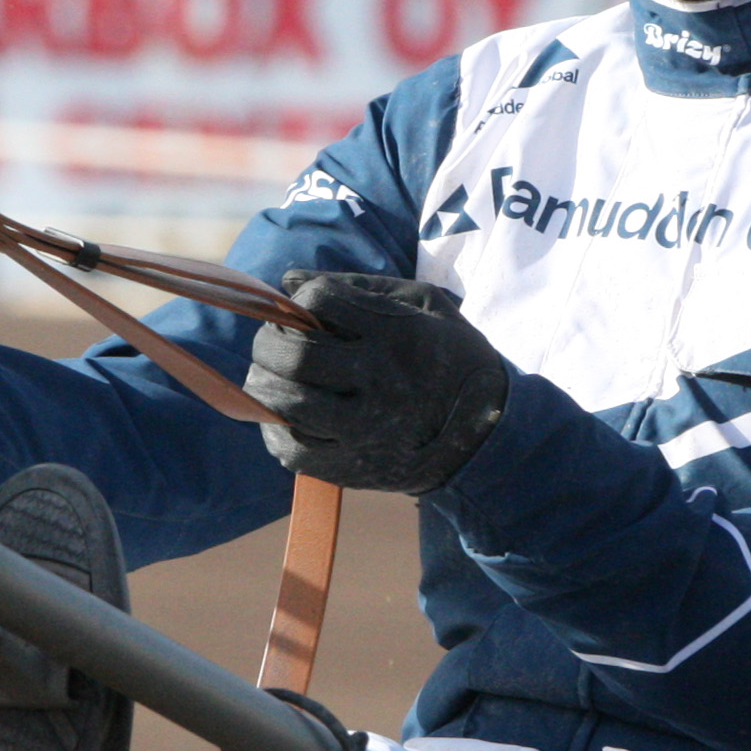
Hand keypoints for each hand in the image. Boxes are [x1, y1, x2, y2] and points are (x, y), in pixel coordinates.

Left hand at [245, 270, 508, 494]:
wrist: (486, 437)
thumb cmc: (451, 359)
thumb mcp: (425, 307)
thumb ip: (359, 286)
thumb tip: (290, 281)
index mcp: (399, 335)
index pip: (321, 300)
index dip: (302, 298)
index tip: (306, 306)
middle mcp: (380, 382)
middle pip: (295, 355)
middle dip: (270, 342)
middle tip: (274, 342)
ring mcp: (365, 430)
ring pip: (286, 403)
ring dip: (265, 384)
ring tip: (271, 375)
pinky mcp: (354, 469)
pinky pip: (292, 450)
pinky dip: (275, 430)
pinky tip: (283, 415)